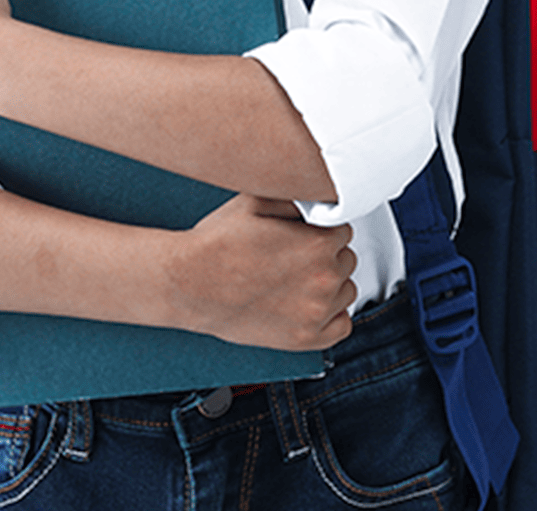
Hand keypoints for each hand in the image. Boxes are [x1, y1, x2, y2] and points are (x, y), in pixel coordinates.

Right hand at [164, 194, 356, 350]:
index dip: (321, 227)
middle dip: (326, 254)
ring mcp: (317, 312)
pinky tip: (306, 303)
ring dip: (329, 283)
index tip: (303, 233)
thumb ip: (299, 197)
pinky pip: (342, 326)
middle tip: (294, 254)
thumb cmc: (219, 243)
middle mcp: (323, 278)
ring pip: (345, 290)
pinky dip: (330, 315)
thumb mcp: (258, 200)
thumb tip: (320, 199)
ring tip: (295, 278)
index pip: (343, 228)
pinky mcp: (306, 338)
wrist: (191, 283)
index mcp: (318, 242)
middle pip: (346, 258)